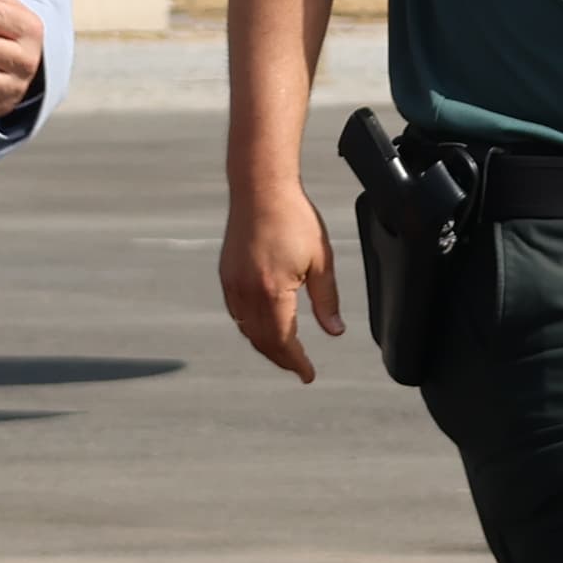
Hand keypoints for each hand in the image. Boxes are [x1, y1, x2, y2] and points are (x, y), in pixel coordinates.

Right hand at [220, 176, 340, 382]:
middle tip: (300, 368)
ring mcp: (233, 284)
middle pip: (262, 341)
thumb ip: (327, 300)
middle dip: (282, 359)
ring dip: (266, 346)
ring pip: (247, 330)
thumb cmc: (294, 218)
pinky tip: (264, 327)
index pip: (283, 341)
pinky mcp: (227, 274)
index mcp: (273, 291)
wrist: (260, 188)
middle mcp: (248, 292)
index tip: (308, 375)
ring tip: (285, 353)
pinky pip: (237, 313)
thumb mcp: (321, 260)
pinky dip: (251, 328)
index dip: (296, 362)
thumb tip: (335, 332)